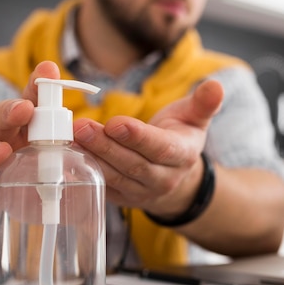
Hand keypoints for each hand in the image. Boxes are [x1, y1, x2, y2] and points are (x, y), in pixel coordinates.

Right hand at [0, 61, 60, 224]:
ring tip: (0, 154)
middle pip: (0, 117)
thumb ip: (73, 156)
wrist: (3, 220)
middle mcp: (2, 143)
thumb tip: (101, 143)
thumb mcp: (57, 170)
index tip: (49, 70)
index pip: (31, 104)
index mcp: (26, 134)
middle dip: (10, 110)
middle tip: (24, 109)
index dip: (37, 87)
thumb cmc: (34, 189)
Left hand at [73, 79, 223, 217]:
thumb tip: (216, 85)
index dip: (138, 137)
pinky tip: (67, 152)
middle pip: (132, 164)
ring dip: (90, 156)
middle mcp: (163, 179)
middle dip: (105, 146)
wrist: (176, 177)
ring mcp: (141, 193)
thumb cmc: (181, 138)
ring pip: (114, 176)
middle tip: (80, 126)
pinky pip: (101, 185)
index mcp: (183, 156)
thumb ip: (203, 103)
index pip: (160, 148)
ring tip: (69, 136)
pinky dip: (83, 169)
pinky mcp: (122, 199)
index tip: (116, 123)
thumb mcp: (195, 118)